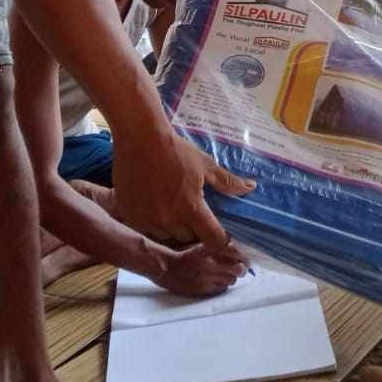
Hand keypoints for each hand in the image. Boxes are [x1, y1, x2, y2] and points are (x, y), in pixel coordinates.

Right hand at [113, 133, 254, 251]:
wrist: (140, 140)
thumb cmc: (176, 151)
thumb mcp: (205, 165)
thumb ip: (227, 182)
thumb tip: (251, 188)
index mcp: (191, 208)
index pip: (212, 238)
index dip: (221, 241)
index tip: (224, 239)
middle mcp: (169, 220)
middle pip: (189, 239)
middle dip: (196, 231)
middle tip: (197, 217)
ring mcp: (147, 220)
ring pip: (167, 237)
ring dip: (175, 230)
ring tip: (176, 213)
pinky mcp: (130, 217)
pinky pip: (147, 231)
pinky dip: (155, 226)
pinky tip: (158, 211)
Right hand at [153, 242, 247, 296]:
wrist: (167, 270)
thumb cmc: (186, 255)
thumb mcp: (202, 245)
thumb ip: (219, 246)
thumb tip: (239, 250)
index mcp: (209, 249)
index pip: (235, 253)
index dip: (243, 257)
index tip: (246, 259)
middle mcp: (209, 263)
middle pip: (237, 269)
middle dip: (241, 269)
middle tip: (241, 269)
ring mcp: (206, 278)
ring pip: (231, 280)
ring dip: (231, 277)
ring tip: (225, 274)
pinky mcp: (203, 290)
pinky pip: (221, 288)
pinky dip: (222, 285)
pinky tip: (216, 280)